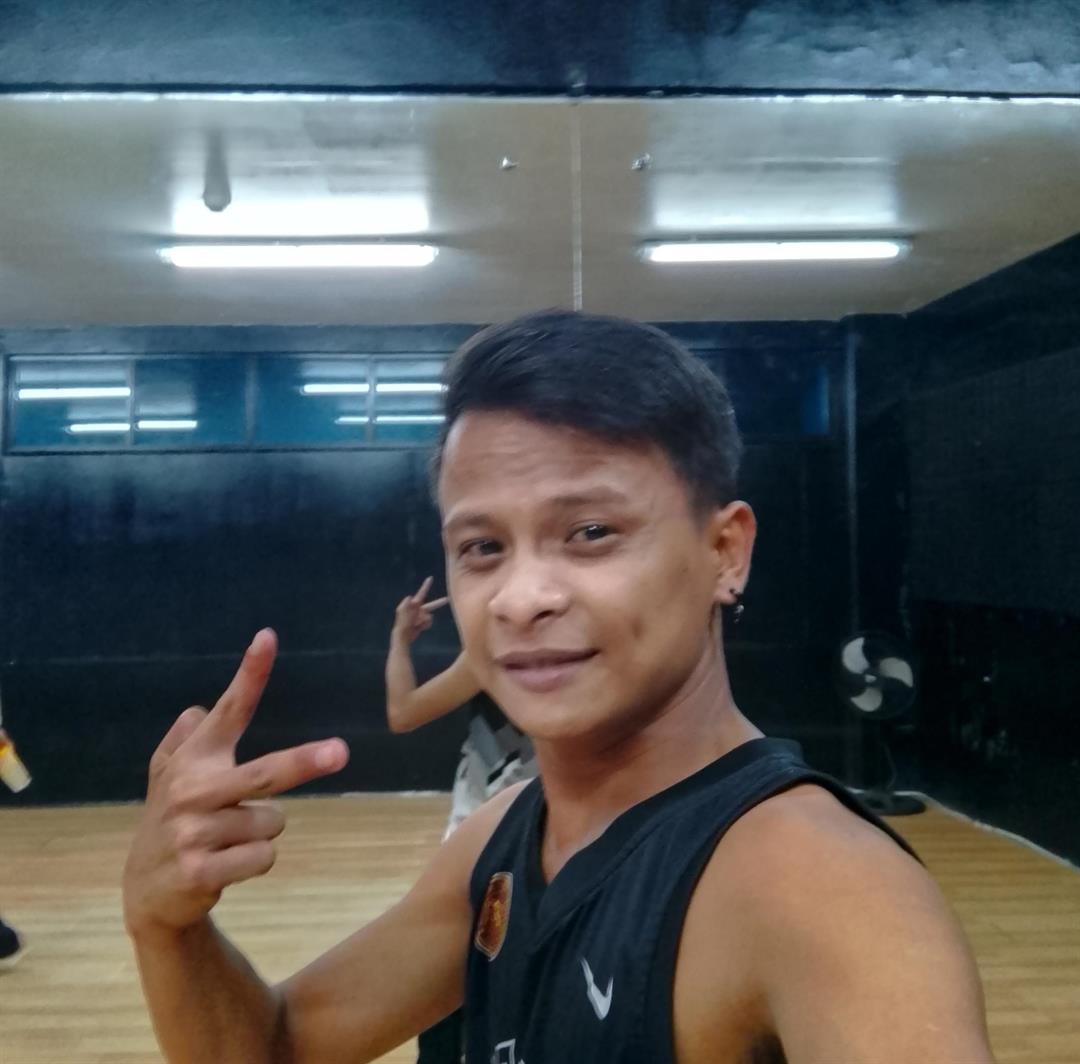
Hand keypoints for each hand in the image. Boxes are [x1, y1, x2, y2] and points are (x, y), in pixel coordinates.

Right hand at [122, 629, 348, 935]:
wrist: (147, 892)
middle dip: (303, 762)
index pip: (228, 710)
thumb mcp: (170, 778)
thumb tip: (196, 710)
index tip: (268, 637)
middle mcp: (191, 790)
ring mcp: (193, 832)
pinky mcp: (200, 871)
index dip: (250, 673)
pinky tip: (226, 866)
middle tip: (341, 752)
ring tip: (228, 841)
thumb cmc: (173, 822)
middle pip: (264, 773)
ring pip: (273, 823)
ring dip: (262, 834)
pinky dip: (257, 862)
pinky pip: (264, 857)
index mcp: (194, 759)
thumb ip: (186, 742)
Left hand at [391, 577, 448, 644]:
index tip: (430, 578)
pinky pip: (429, 621)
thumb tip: (409, 596)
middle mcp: (418, 608)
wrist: (403, 636)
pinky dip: (426, 625)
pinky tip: (419, 627)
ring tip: (416, 624)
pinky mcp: (422, 621)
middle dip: (439, 603)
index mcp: (413, 604)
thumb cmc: (402, 623)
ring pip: (430, 616)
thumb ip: (405, 605)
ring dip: (425, 621)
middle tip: (447, 599)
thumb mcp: (402, 613)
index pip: (422, 593)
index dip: (426, 585)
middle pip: (431, 605)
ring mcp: (421, 615)